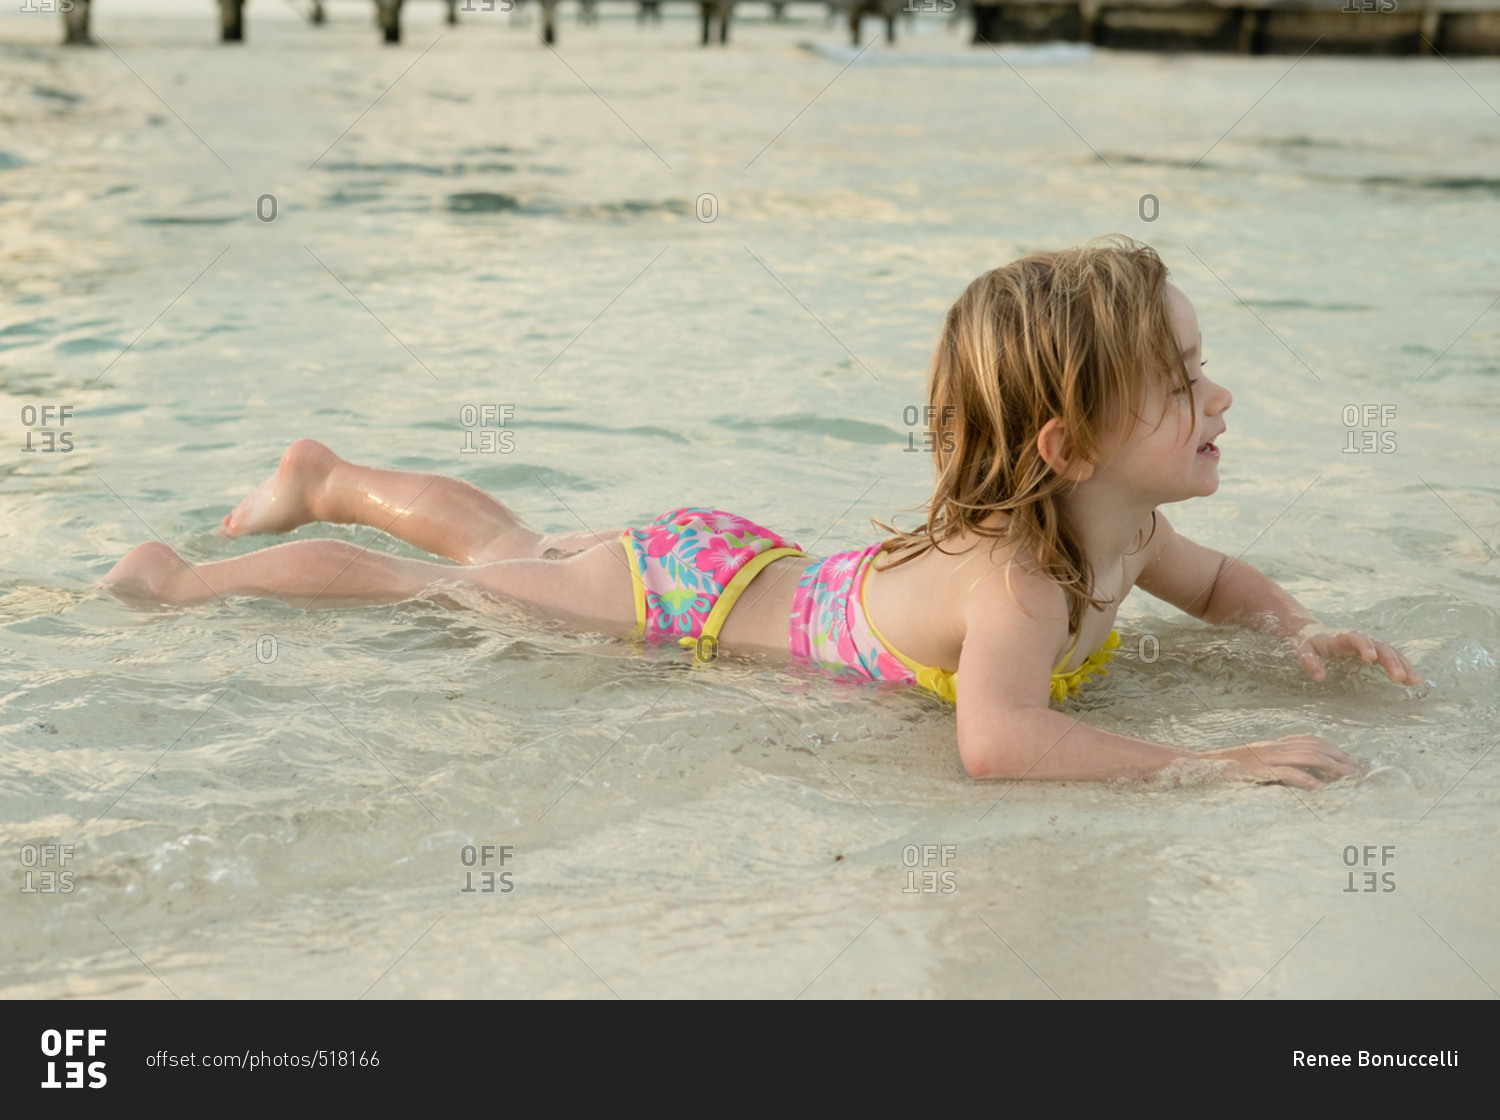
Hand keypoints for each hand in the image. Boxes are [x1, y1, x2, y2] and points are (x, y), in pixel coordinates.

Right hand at [1200, 736, 1359, 789]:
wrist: (1195, 766)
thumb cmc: (1222, 769)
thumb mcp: (1250, 762)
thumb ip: (1271, 765)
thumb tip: (1295, 775)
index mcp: (1271, 744)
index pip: (1309, 739)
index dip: (1332, 747)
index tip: (1348, 759)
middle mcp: (1271, 747)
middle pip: (1314, 746)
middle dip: (1339, 758)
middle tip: (1357, 771)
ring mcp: (1265, 758)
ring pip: (1307, 757)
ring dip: (1332, 767)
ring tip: (1348, 777)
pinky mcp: (1258, 771)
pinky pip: (1288, 773)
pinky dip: (1307, 780)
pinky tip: (1321, 788)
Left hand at [1293, 626, 1421, 685]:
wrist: (1316, 634)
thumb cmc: (1311, 645)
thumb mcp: (1304, 651)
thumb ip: (1309, 662)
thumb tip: (1319, 677)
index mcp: (1344, 636)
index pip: (1357, 638)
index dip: (1365, 646)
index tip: (1371, 658)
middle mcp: (1362, 638)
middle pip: (1380, 646)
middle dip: (1391, 661)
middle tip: (1399, 677)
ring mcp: (1372, 644)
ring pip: (1391, 652)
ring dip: (1403, 665)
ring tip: (1414, 680)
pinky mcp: (1377, 652)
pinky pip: (1394, 658)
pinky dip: (1404, 667)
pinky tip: (1414, 680)